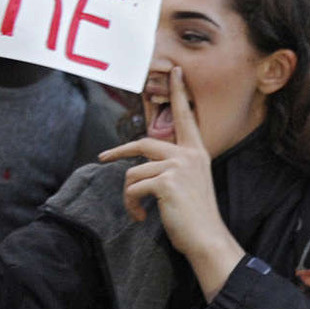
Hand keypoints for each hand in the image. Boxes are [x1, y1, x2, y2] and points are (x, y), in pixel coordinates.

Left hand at [98, 67, 242, 298]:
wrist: (206, 237)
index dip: (179, 92)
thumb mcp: (189, 183)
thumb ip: (174, 167)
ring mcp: (178, 166)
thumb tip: (145, 165)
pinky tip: (142, 216)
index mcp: (197, 152)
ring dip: (129, 195)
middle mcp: (189, 154)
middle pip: (144, 143)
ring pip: (134, 172)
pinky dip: (132, 205)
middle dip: (119, 151)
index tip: (176, 71)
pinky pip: (134, 188)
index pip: (186, 116)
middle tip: (103, 157)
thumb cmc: (195, 214)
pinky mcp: (166, 182)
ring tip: (138, 210)